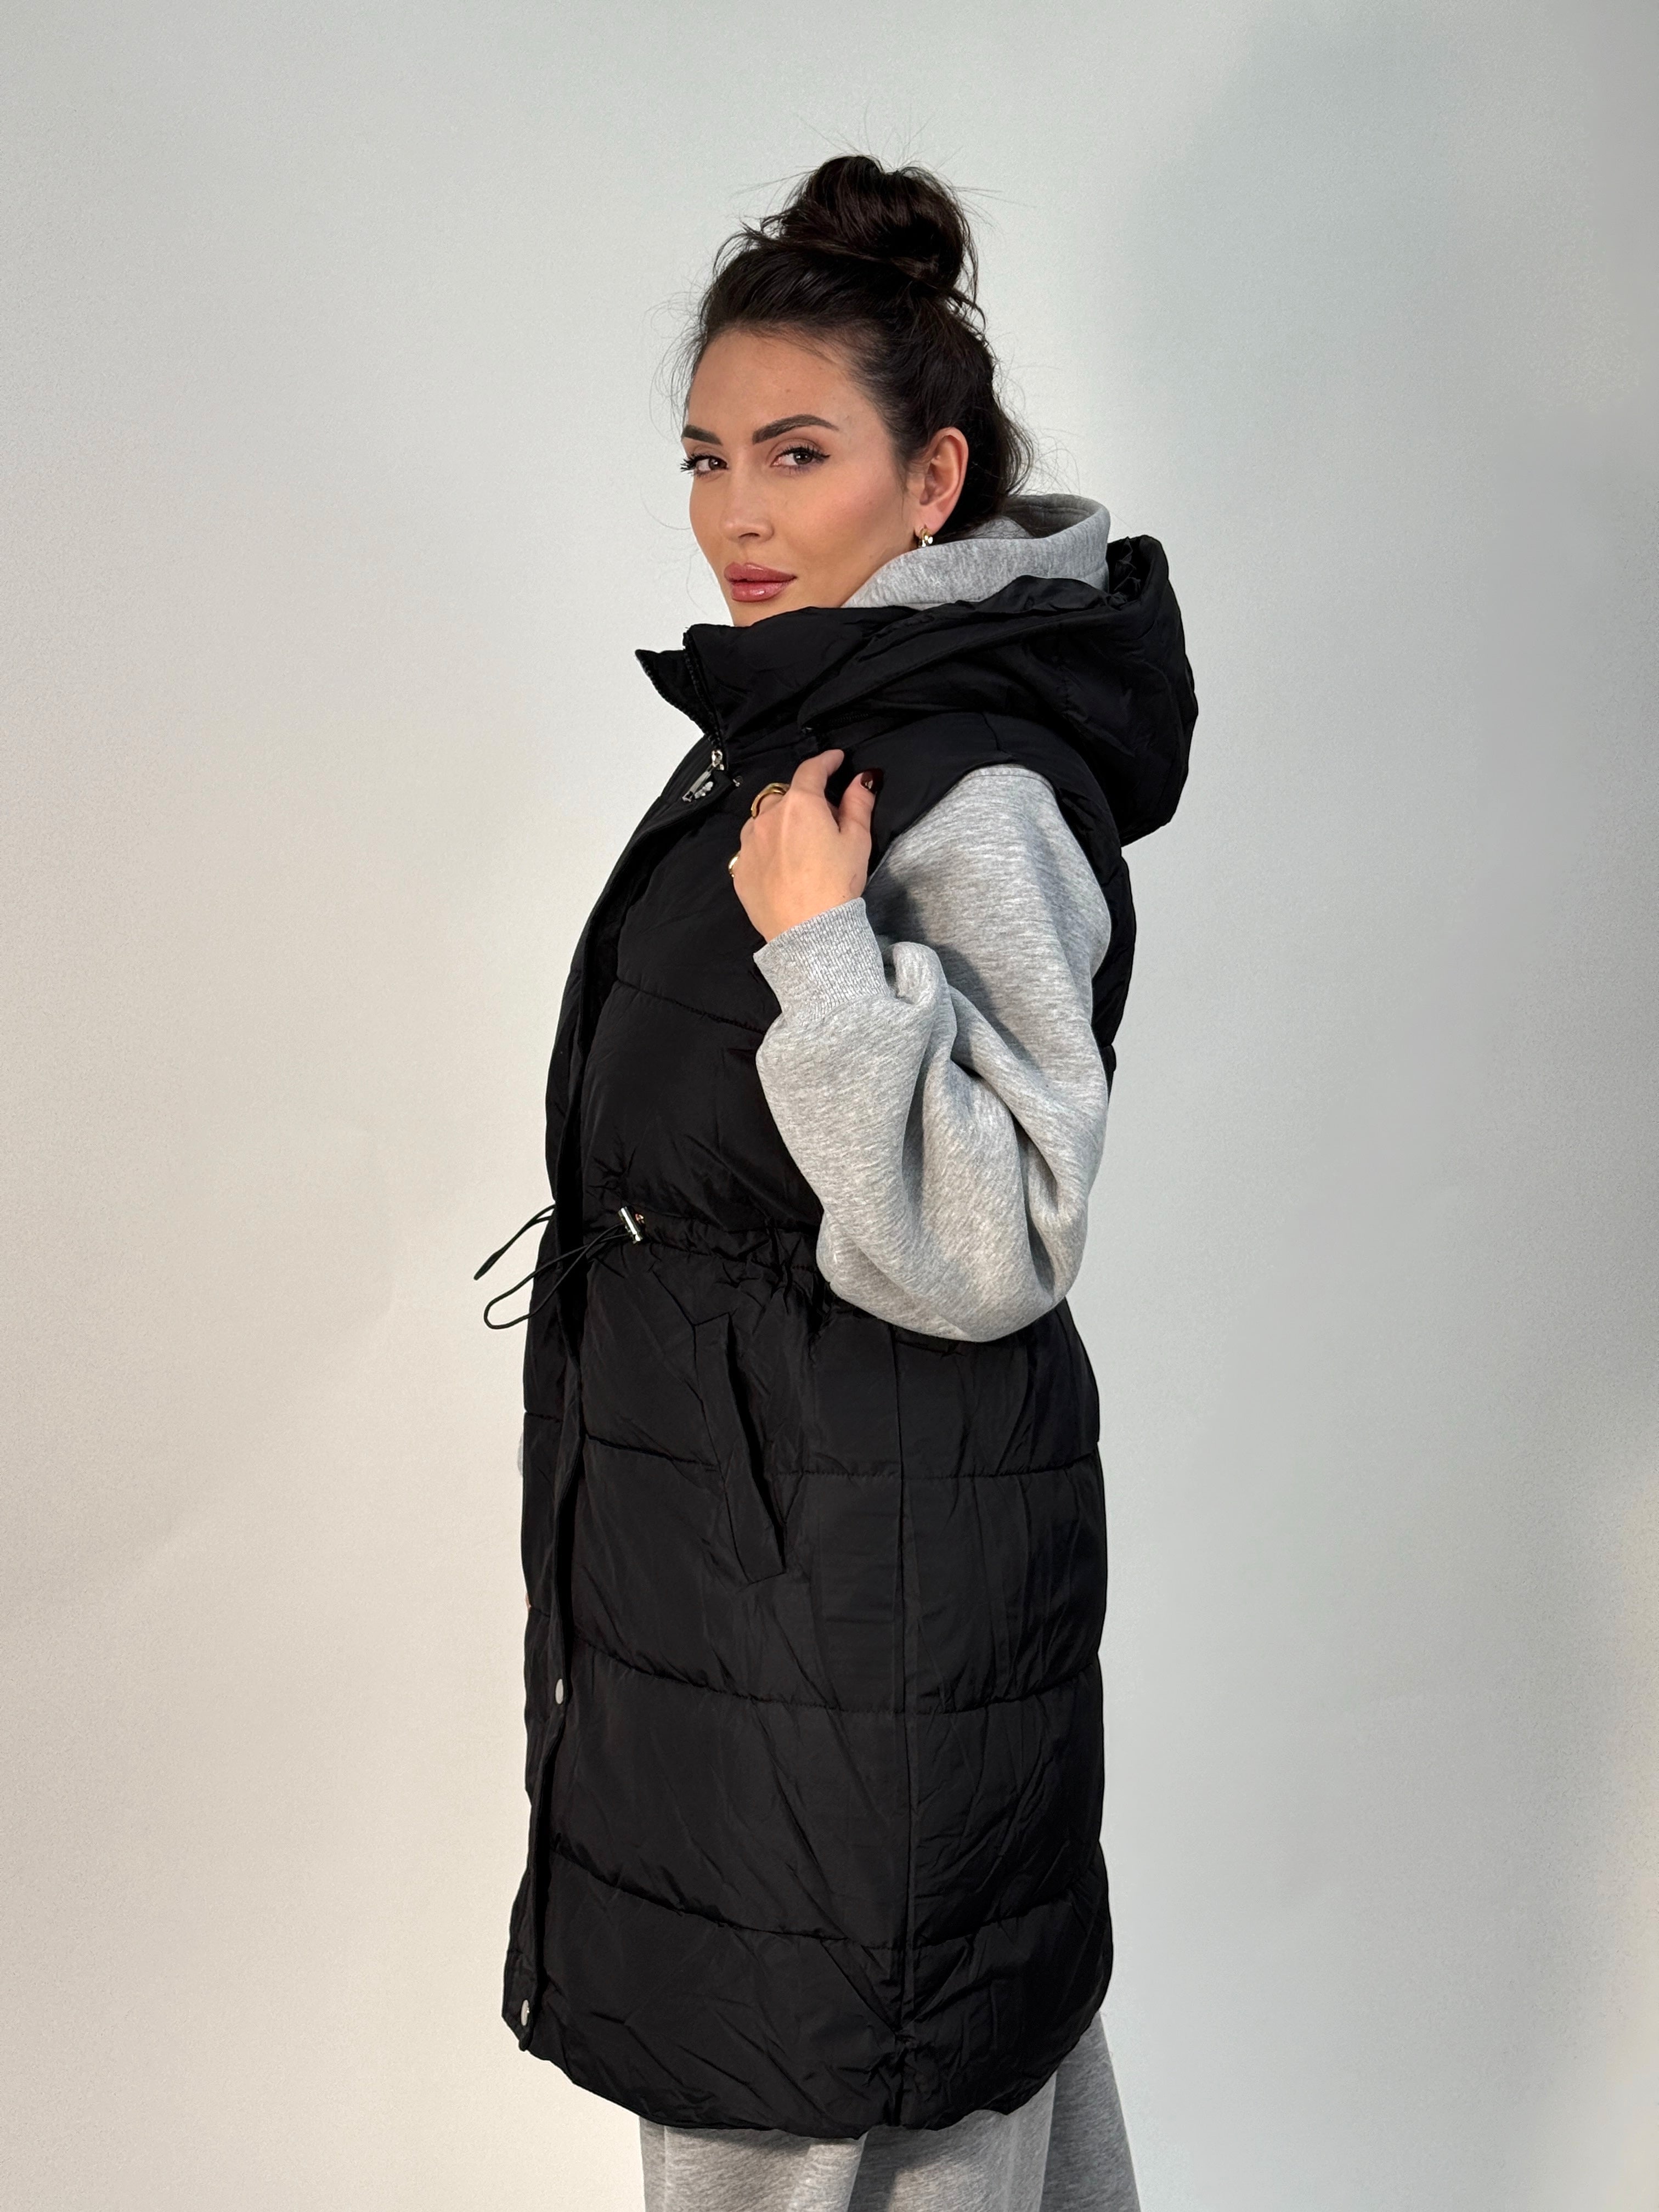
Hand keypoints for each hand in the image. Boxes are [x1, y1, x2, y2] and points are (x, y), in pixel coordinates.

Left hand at [729, 748, 877, 941]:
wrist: (808, 933)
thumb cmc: (835, 887)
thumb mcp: (857, 841)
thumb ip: (858, 804)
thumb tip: (862, 780)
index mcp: (800, 805)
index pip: (811, 770)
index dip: (826, 761)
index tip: (835, 760)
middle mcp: (768, 818)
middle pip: (786, 795)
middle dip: (805, 799)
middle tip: (825, 819)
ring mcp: (749, 844)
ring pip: (764, 819)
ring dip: (781, 822)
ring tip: (801, 845)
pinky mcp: (740, 869)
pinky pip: (752, 847)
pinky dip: (766, 847)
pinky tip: (783, 865)